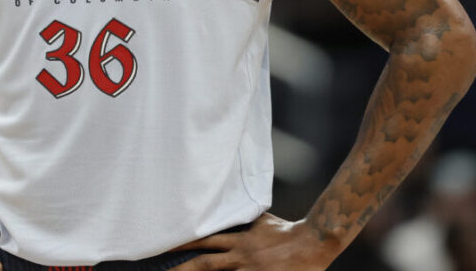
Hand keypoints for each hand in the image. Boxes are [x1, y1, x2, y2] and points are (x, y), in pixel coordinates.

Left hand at [169, 214, 339, 270]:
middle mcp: (241, 258)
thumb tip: (225, 211)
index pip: (203, 241)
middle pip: (204, 266)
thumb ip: (241, 220)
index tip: (161, 246)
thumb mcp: (260, 221)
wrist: (314, 243)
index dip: (181, 243)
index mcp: (239, 241)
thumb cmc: (287, 231)